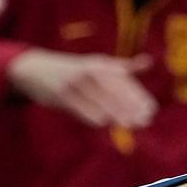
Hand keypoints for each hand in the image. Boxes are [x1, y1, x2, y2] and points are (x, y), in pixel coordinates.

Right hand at [7, 49, 155, 129]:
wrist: (34, 70)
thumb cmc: (71, 70)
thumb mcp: (96, 64)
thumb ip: (122, 67)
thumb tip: (148, 62)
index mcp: (100, 64)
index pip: (125, 81)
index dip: (139, 96)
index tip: (151, 110)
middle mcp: (90, 71)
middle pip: (115, 91)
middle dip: (131, 107)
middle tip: (145, 121)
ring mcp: (75, 83)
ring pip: (100, 100)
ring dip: (116, 114)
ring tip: (130, 125)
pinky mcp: (62, 95)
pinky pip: (81, 108)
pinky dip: (94, 116)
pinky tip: (105, 124)